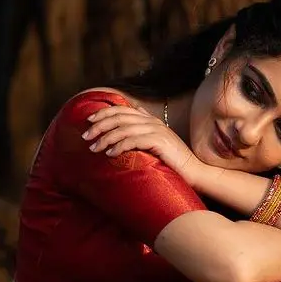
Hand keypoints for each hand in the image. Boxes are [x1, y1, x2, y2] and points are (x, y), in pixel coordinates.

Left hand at [83, 106, 205, 185]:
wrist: (194, 172)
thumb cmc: (174, 162)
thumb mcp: (158, 143)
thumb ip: (145, 131)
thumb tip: (132, 119)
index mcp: (151, 119)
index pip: (122, 109)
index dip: (104, 113)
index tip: (89, 121)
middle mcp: (153, 121)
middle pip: (119, 116)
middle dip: (99, 125)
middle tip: (86, 136)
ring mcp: (156, 130)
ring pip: (123, 128)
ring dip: (105, 138)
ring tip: (94, 148)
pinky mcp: (159, 141)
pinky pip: (133, 140)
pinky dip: (119, 146)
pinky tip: (110, 153)